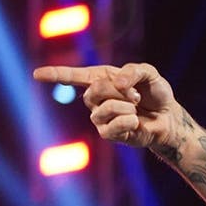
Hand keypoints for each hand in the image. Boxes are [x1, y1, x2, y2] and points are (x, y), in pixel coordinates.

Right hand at [32, 62, 176, 149]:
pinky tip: (136, 122)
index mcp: (100, 79)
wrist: (169, 117)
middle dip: (119, 91)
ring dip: (126, 106)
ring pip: (103, 109)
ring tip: (136, 108)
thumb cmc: (156, 93)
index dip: (55, 75)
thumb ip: (133, 70)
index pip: (73, 76)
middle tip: (136, 96)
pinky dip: (129, 120)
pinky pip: (112, 126)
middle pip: (94, 91)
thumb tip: (116, 83)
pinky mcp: (109, 134)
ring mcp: (100, 118)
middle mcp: (95, 99)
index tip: (36, 74)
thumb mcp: (149, 73)